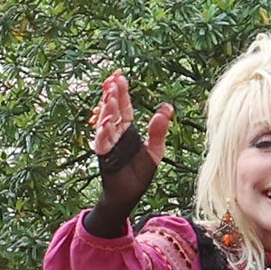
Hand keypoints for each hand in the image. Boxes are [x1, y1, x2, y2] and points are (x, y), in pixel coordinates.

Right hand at [88, 70, 171, 225]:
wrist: (130, 193)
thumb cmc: (140, 172)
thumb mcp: (155, 149)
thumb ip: (160, 129)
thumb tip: (168, 107)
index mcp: (127, 129)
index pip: (124, 107)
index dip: (122, 92)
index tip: (120, 76)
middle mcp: (115, 133)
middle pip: (113, 110)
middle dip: (112, 95)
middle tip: (113, 79)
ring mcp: (107, 143)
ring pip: (105, 122)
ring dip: (107, 109)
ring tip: (110, 95)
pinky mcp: (104, 155)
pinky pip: (102, 141)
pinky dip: (104, 131)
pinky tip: (108, 121)